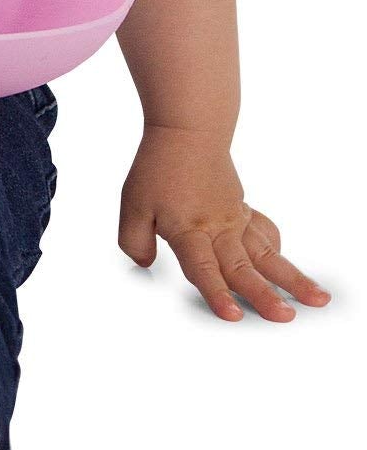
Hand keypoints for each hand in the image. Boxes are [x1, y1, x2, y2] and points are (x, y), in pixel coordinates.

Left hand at [118, 131, 330, 320]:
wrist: (187, 132)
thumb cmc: (158, 167)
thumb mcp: (131, 205)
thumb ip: (134, 241)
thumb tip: (146, 264)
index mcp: (188, 229)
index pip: (203, 268)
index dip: (217, 293)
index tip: (233, 316)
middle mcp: (217, 228)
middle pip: (242, 267)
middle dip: (264, 295)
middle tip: (284, 317)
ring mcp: (235, 220)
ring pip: (267, 254)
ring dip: (292, 278)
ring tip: (318, 298)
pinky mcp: (243, 212)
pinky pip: (264, 235)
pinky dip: (277, 251)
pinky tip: (285, 266)